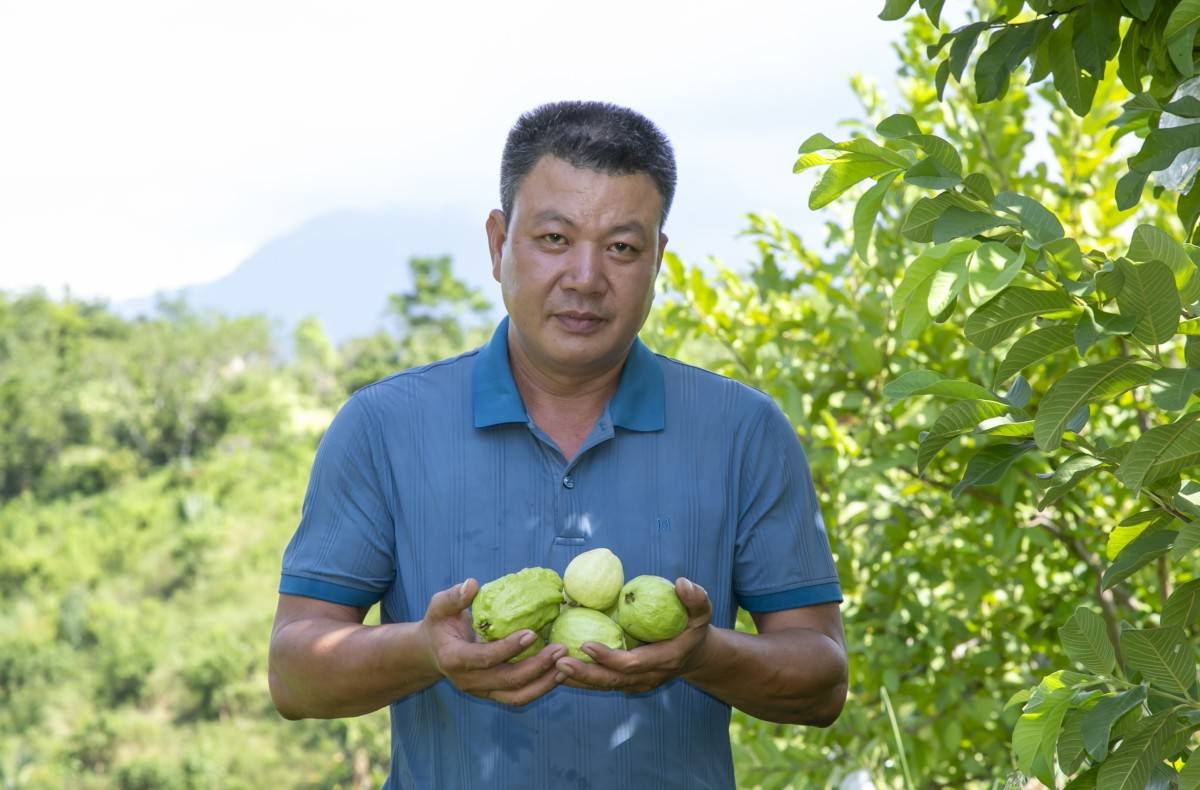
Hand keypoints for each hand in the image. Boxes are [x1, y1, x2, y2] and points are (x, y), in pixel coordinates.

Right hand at [419, 579, 564, 705]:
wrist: (433, 652)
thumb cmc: (440, 624)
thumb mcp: (439, 607)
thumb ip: (453, 597)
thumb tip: (472, 584)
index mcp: (454, 659)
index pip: (484, 658)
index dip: (508, 648)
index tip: (532, 633)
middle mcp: (467, 681)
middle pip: (506, 680)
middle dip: (536, 666)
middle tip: (560, 648)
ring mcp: (481, 691)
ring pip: (517, 696)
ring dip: (544, 683)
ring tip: (565, 664)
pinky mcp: (493, 694)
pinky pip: (519, 697)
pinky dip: (541, 687)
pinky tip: (559, 672)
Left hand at [554, 578, 711, 693]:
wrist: (695, 655)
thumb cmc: (693, 627)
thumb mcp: (702, 612)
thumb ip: (696, 599)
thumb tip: (682, 584)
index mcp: (663, 660)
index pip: (632, 663)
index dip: (609, 657)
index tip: (586, 644)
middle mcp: (647, 676)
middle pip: (612, 680)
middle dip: (585, 674)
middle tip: (558, 662)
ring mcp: (636, 683)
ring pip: (603, 685)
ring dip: (577, 679)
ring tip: (550, 668)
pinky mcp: (626, 682)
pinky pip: (601, 682)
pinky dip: (580, 679)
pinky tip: (556, 671)